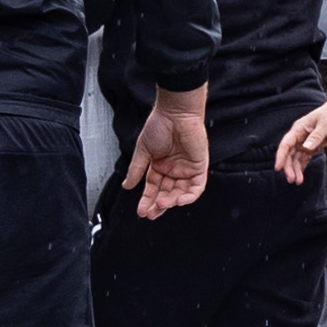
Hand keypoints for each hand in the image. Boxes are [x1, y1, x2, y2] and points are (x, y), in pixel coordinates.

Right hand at [124, 100, 210, 218]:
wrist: (175, 113)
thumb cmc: (159, 125)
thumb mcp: (143, 151)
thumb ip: (137, 170)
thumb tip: (126, 185)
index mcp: (159, 166)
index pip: (153, 188)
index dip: (147, 200)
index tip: (141, 210)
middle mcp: (173, 170)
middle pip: (166, 193)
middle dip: (158, 205)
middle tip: (150, 213)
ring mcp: (186, 169)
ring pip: (180, 193)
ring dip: (171, 202)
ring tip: (161, 205)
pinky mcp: (199, 167)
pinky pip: (196, 187)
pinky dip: (189, 196)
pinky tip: (179, 200)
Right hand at [272, 99, 326, 185]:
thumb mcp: (325, 125)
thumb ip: (316, 137)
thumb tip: (306, 148)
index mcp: (299, 128)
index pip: (286, 143)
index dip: (281, 156)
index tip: (278, 168)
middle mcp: (299, 136)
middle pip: (289, 154)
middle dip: (289, 167)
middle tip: (292, 180)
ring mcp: (305, 142)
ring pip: (296, 158)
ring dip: (296, 170)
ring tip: (298, 181)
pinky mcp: (312, 146)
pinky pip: (304, 158)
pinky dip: (302, 167)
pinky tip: (301, 176)